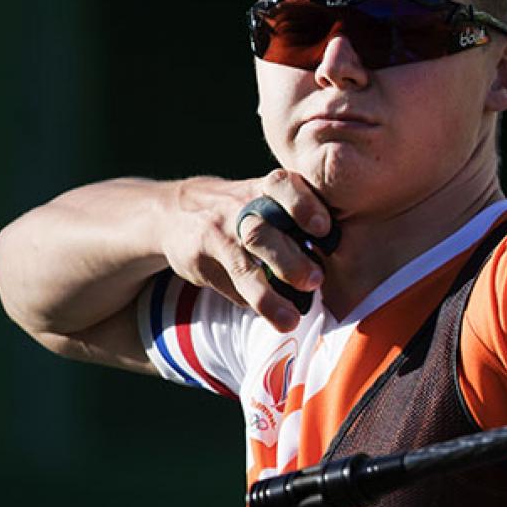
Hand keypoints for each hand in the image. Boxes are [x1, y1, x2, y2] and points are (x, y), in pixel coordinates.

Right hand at [160, 170, 332, 331]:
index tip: (324, 228)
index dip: (304, 205)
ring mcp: (218, 234)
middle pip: (262, 234)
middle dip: (290, 261)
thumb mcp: (265, 199)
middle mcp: (239, 209)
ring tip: (290, 319)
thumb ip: (295, 221)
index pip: (282, 187)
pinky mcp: (200, 259)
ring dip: (268, 297)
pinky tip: (269, 313)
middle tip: (315, 281)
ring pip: (242, 268)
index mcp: (264, 190)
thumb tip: (330, 263)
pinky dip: (250, 300)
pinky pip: (227, 284)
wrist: (176, 211)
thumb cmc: (242, 209)